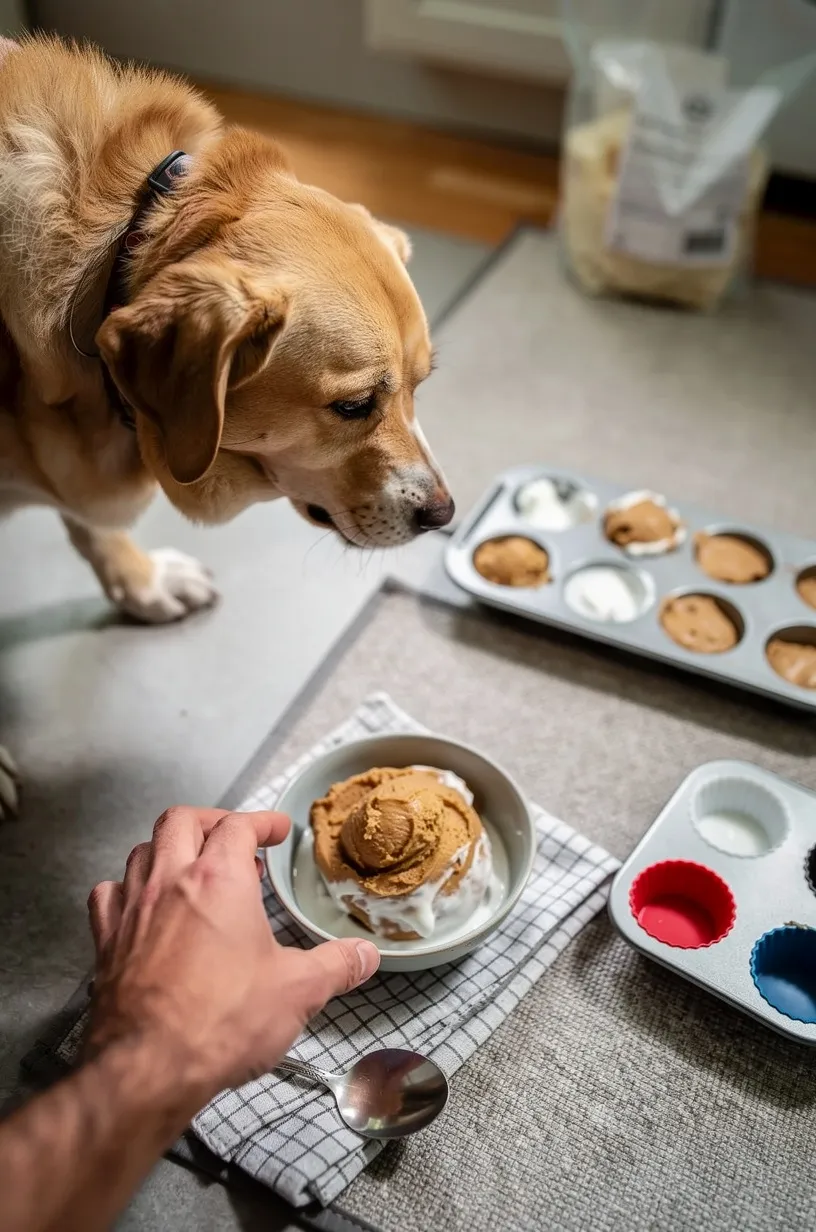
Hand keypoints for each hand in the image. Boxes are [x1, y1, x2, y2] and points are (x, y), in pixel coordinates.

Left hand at [87, 807, 379, 1102]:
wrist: (148, 1067)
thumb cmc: (222, 1022)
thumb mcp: (297, 992)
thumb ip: (336, 966)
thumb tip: (366, 955)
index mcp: (219, 880)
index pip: (238, 826)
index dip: (261, 821)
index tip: (276, 830)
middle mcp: (170, 882)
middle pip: (181, 821)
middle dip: (210, 820)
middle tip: (231, 836)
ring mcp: (132, 910)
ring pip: (141, 851)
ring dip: (167, 849)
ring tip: (189, 865)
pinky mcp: (107, 942)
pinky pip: (107, 895)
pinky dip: (124, 888)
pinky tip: (139, 903)